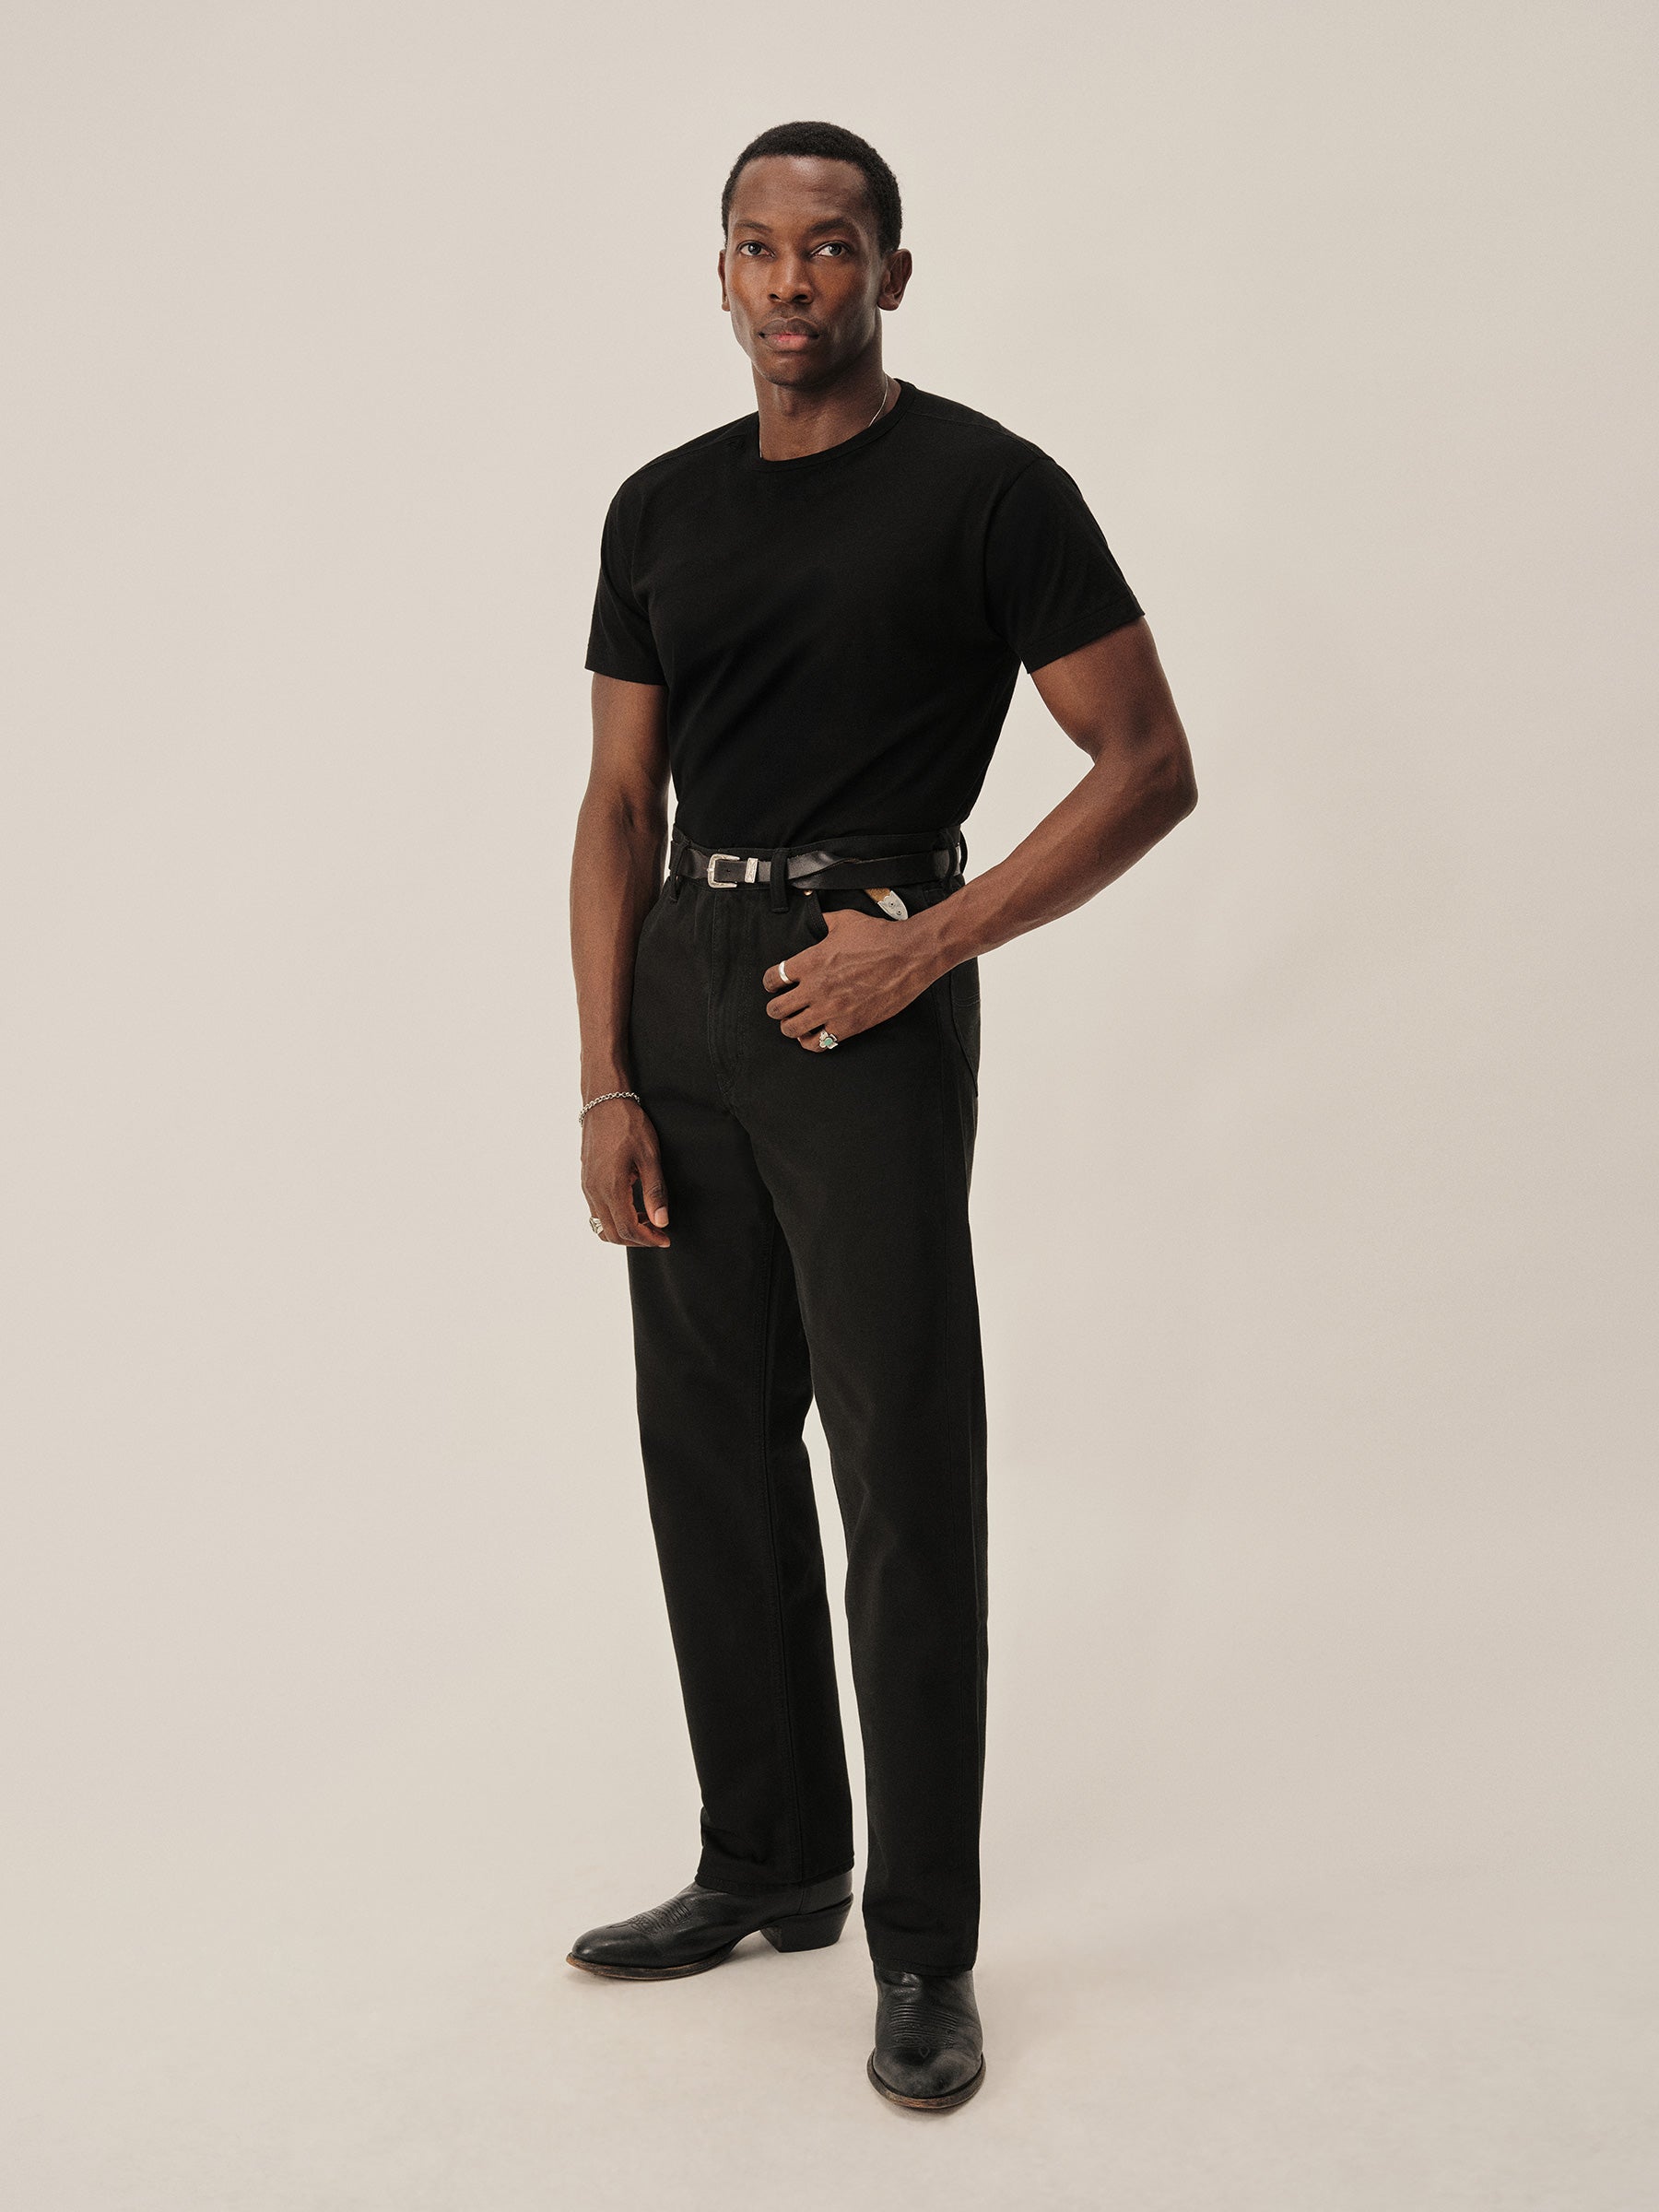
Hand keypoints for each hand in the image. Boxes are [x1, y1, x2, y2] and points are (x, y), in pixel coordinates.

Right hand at [581, 1098, 669, 1246]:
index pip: (628, 1229)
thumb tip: (662, 1222)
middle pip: (613, 1234)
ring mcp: (587, 1187)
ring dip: (625, 1231)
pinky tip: (632, 1208)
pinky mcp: (586, 1181)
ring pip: (602, 1226)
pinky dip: (614, 1219)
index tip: (665, 1239)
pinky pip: (596, 1213)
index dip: (649, 1240)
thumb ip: (655, 1192)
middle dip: (637, 1240)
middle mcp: (594, 1191)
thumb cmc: (629, 1125)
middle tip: (658, 1234)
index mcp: (611, 1187)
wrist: (604, 1102)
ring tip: (647, 1222)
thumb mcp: (649, 1157)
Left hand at [761, 906, 933, 1051]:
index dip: (770, 984)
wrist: (909, 955)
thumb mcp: (846, 920)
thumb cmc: (880, 937)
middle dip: (777, 1008)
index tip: (774, 986)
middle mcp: (815, 988)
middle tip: (783, 1007)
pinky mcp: (848, 1026)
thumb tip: (819, 915)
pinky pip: (818, 1043)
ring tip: (796, 1023)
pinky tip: (814, 1035)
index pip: (772, 979)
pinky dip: (812, 1041)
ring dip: (791, 1026)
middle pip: (776, 1009)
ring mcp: (831, 1009)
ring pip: (791, 1029)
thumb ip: (825, 921)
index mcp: (810, 962)